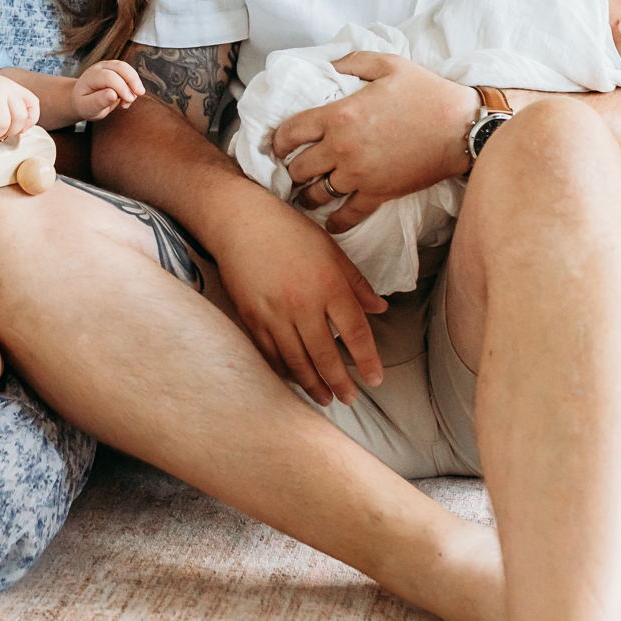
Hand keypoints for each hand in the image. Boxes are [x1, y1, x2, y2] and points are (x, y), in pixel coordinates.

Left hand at [72, 59, 144, 120]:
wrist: (83, 100)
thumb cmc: (85, 105)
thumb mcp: (87, 108)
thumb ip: (98, 101)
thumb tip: (113, 94)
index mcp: (91, 76)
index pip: (109, 77)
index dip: (121, 87)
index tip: (128, 100)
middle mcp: (100, 67)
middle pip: (121, 67)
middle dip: (132, 80)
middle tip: (140, 93)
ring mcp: (110, 66)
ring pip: (127, 68)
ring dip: (135, 83)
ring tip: (129, 102)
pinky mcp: (117, 70)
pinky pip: (130, 74)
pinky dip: (134, 86)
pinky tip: (127, 100)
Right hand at [213, 200, 389, 404]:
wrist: (240, 222)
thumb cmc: (290, 232)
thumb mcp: (332, 250)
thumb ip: (357, 284)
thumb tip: (380, 309)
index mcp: (329, 284)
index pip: (356, 332)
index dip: (368, 360)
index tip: (375, 380)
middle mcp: (303, 304)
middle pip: (326, 355)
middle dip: (340, 382)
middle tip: (350, 399)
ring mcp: (274, 314)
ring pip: (296, 361)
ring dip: (313, 384)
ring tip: (325, 398)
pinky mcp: (251, 318)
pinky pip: (270, 354)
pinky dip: (284, 371)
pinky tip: (295, 379)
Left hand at [274, 52, 476, 232]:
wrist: (462, 129)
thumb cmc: (427, 94)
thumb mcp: (388, 64)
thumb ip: (353, 61)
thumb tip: (330, 63)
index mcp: (339, 115)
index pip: (291, 132)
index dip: (279, 141)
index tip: (279, 145)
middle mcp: (342, 149)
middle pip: (298, 168)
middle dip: (291, 169)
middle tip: (293, 169)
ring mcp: (359, 175)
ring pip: (316, 194)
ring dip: (307, 195)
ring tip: (305, 194)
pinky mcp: (378, 194)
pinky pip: (347, 215)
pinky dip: (335, 222)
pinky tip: (329, 222)